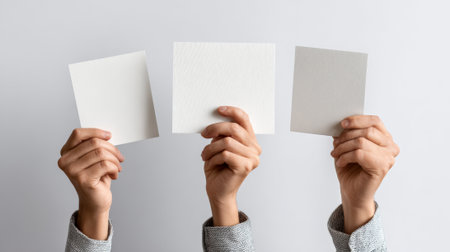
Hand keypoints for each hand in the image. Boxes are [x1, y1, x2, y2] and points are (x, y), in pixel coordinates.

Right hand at [58, 128, 123, 239]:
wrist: (95, 201)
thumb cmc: (96, 178)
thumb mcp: (93, 159)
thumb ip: (94, 146)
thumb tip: (106, 135)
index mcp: (66, 153)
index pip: (78, 134)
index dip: (95, 132)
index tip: (109, 136)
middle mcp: (65, 161)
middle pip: (94, 143)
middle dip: (112, 149)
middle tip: (120, 157)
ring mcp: (73, 171)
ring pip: (101, 153)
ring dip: (115, 160)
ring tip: (117, 167)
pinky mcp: (83, 179)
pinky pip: (105, 165)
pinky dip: (114, 168)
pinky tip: (114, 174)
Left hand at [201, 106, 260, 225]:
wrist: (217, 191)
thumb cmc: (218, 168)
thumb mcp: (218, 146)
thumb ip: (222, 133)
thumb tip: (216, 117)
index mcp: (251, 141)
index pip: (245, 120)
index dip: (232, 111)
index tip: (218, 109)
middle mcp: (255, 149)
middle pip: (234, 129)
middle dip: (215, 129)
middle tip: (203, 134)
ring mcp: (252, 158)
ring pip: (226, 142)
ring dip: (211, 148)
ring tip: (205, 155)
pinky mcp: (245, 167)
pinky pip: (224, 154)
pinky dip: (213, 158)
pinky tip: (210, 164)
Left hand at [331, 115, 398, 232]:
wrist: (352, 192)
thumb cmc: (351, 169)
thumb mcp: (347, 146)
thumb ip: (348, 133)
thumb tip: (342, 122)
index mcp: (385, 138)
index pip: (374, 121)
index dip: (357, 120)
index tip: (342, 123)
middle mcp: (390, 147)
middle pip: (367, 130)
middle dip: (346, 136)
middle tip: (335, 144)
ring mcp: (388, 157)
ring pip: (361, 141)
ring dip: (343, 147)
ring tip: (336, 154)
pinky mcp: (381, 167)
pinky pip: (359, 154)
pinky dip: (345, 157)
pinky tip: (341, 162)